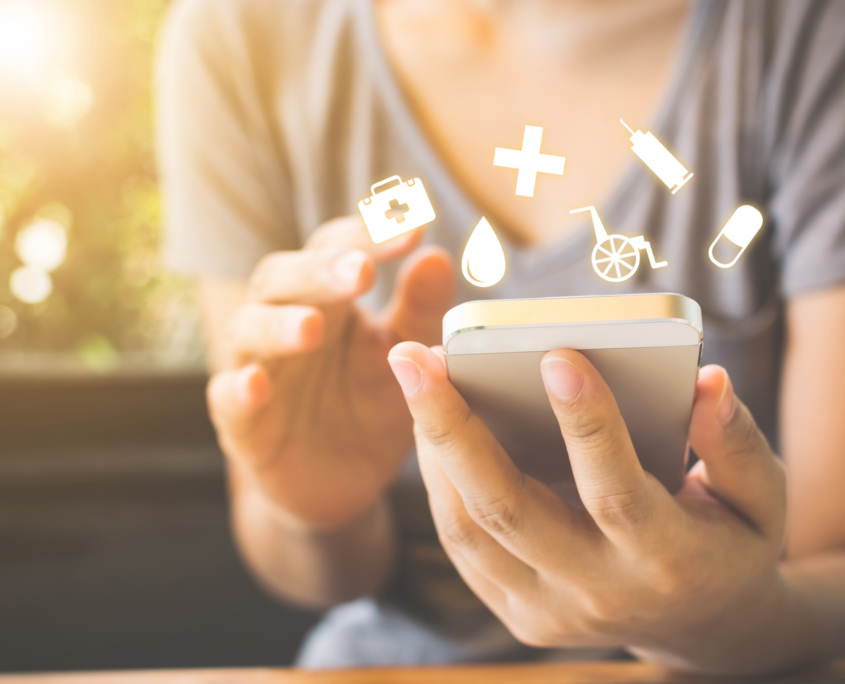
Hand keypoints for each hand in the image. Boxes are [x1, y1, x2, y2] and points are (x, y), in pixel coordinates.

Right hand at [208, 218, 454, 529]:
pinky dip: (237, 390)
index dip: (368, 235)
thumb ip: (419, 309)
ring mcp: (258, 368)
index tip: (412, 226)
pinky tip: (256, 385)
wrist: (346, 480)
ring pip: (247, 329)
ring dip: (277, 325)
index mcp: (327, 298)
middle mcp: (283, 321)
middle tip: (361, 271)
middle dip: (319, 272)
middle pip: (283, 278)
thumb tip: (437, 256)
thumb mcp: (406, 357)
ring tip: (312, 328)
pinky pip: (226, 399)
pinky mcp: (242, 424)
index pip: (336, 249)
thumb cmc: (373, 403)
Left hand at [387, 342, 787, 671]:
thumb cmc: (728, 546)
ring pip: (468, 527)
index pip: (615, 491)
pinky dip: (438, 481)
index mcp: (665, 561)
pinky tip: (429, 422)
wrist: (700, 629)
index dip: (587, 423)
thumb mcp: (759, 500)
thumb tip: (706, 381)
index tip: (555, 353)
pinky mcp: (516, 609)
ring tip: (415, 376)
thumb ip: (735, 443)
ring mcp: (546, 609)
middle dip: (452, 426)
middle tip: (415, 356)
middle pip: (507, 509)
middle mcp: (596, 591)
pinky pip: (461, 544)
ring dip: (431, 447)